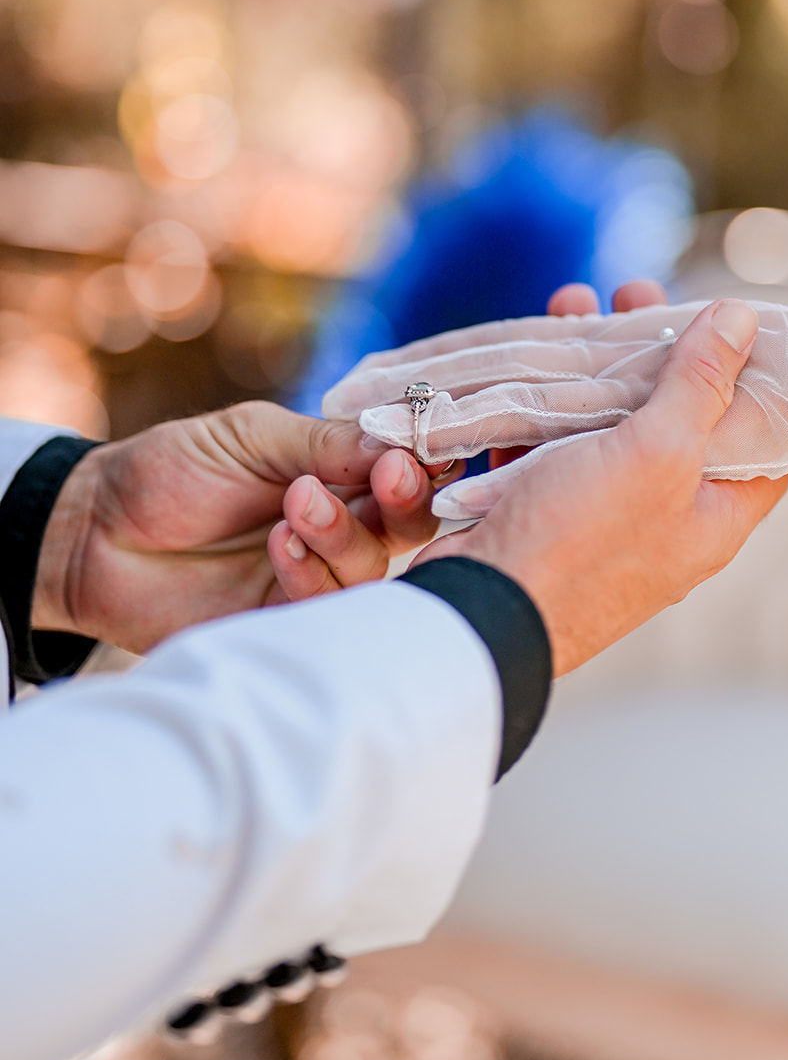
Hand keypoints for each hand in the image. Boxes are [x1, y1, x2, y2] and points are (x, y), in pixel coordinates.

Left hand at [33, 402, 446, 653]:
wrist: (93, 534)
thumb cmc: (171, 471)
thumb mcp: (251, 437)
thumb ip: (325, 442)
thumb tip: (399, 439)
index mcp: (337, 473)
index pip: (404, 468)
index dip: (423, 460)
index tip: (417, 448)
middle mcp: (339, 525)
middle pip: (409, 524)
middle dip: (406, 500)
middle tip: (389, 478)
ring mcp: (314, 576)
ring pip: (373, 568)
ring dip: (344, 534)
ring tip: (295, 505)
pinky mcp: (284, 622)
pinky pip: (327, 608)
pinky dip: (311, 571)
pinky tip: (279, 542)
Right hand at [293, 301, 787, 676]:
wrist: (476, 611)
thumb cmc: (580, 540)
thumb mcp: (656, 452)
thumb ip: (702, 382)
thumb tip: (744, 317)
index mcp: (714, 517)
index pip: (763, 441)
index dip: (754, 379)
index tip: (732, 325)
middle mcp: (667, 520)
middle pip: (679, 420)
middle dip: (657, 351)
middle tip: (635, 295)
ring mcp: (603, 518)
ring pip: (611, 425)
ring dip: (596, 364)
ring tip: (574, 305)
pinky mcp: (545, 511)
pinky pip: (556, 445)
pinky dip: (547, 400)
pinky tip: (533, 357)